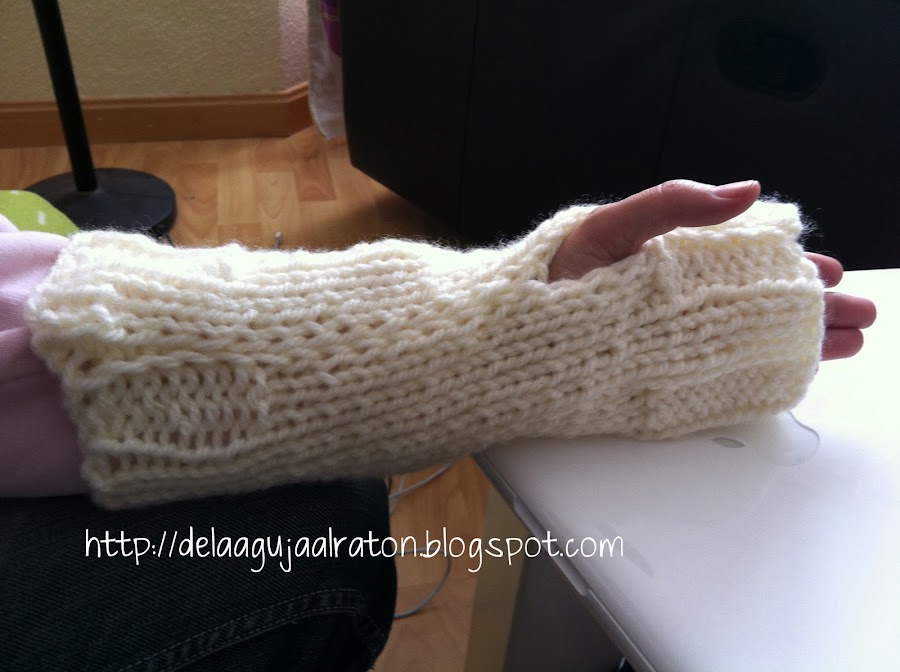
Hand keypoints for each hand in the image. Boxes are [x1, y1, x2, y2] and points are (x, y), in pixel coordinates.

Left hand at [547, 180, 876, 360]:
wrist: (513, 329)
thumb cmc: (556, 271)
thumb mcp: (613, 226)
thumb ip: (672, 204)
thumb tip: (743, 191)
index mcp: (674, 259)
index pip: (747, 261)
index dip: (791, 266)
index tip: (830, 272)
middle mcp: (679, 302)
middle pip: (760, 303)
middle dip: (812, 308)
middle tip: (858, 315)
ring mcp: (672, 340)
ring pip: (750, 339)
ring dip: (801, 340)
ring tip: (846, 343)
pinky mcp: (660, 376)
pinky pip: (719, 374)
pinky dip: (759, 371)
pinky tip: (791, 371)